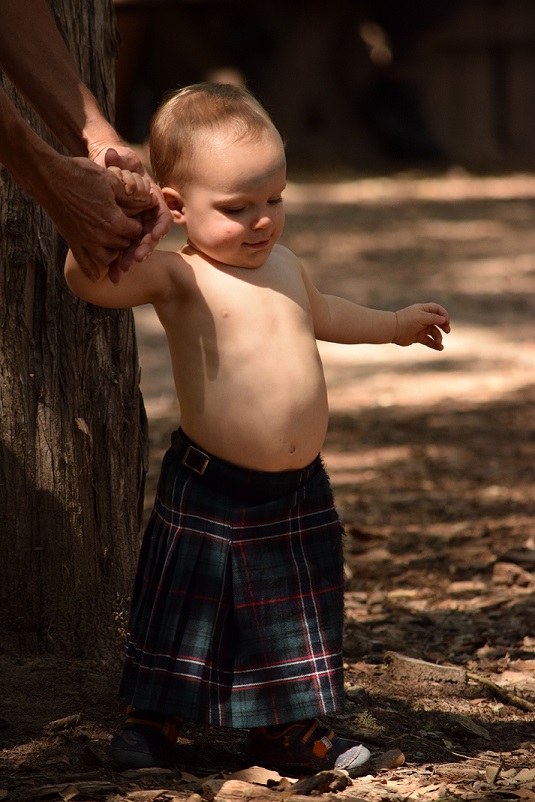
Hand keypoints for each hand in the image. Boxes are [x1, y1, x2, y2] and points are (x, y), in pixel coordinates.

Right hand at [44, 154, 151, 280]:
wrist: (49, 178)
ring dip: (113, 253)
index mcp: (114, 221)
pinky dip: (91, 270)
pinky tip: (95, 277)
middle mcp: (101, 236)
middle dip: (127, 238)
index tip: (135, 218)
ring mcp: (85, 241)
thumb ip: (131, 197)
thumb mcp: (111, 181)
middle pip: (123, 245)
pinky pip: (84, 263)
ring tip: (114, 244)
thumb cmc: (82, 175)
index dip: (137, 223)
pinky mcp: (72, 242)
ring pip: (106, 259)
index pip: (135, 231)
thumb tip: (151, 202)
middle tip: (126, 230)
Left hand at [104, 148, 172, 280]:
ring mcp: (135, 225)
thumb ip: (118, 160)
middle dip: (144, 248)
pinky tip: (113, 270)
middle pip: (150, 236)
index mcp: (152, 200)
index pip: (162, 216)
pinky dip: (119, 259)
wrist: (102, 170)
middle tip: (136, 258)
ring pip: (137, 245)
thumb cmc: (114, 162)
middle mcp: (147, 215)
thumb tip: (112, 154)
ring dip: (130, 258)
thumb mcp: (118, 159)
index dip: (160, 227)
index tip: (154, 235)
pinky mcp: (122, 233)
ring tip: (122, 269)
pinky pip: (123, 248)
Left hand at [392, 303, 450, 349]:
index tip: (446, 321)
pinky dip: (434, 344)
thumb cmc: (406, 321)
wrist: (393, 330)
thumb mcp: (421, 317)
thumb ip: (434, 318)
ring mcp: (421, 328)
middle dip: (444, 326)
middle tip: (447, 331)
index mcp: (423, 310)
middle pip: (438, 321)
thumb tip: (444, 320)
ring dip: (438, 337)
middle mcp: (423, 318)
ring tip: (439, 342)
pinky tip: (440, 348)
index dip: (444, 315)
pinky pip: (429, 341)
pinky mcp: (418, 337)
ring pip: (434, 332)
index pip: (437, 310)